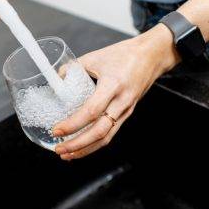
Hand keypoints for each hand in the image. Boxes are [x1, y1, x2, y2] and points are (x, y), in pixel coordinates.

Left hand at [53, 24, 179, 159]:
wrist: (152, 55)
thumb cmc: (125, 54)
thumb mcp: (95, 57)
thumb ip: (74, 68)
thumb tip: (57, 80)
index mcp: (113, 85)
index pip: (91, 111)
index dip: (72, 124)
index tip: (57, 130)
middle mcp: (121, 101)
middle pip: (99, 132)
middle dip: (77, 144)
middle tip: (59, 149)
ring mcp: (126, 110)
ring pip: (106, 137)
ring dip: (85, 149)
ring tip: (67, 154)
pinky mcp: (127, 113)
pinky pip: (111, 132)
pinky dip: (95, 143)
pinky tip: (82, 146)